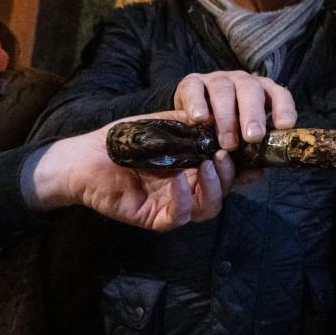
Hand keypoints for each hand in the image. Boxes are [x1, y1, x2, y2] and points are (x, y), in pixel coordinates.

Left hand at [28, 113, 235, 230]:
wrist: (85, 156)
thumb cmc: (122, 139)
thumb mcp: (163, 125)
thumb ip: (191, 125)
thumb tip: (223, 117)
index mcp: (193, 167)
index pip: (227, 170)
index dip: (242, 165)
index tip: (250, 151)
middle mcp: (188, 188)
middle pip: (224, 191)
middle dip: (229, 174)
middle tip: (223, 155)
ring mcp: (173, 204)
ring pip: (208, 208)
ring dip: (214, 188)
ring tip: (207, 166)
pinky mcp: (154, 217)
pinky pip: (179, 216)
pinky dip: (184, 199)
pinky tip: (179, 180)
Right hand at [173, 71, 296, 150]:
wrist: (191, 116)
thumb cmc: (224, 132)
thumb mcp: (240, 143)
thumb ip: (249, 157)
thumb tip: (256, 171)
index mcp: (262, 93)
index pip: (278, 95)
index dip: (283, 108)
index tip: (284, 126)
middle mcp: (242, 82)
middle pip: (251, 91)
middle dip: (253, 114)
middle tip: (253, 137)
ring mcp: (216, 80)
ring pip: (224, 90)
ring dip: (226, 116)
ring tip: (227, 142)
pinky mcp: (192, 82)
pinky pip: (194, 88)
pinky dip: (196, 103)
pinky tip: (199, 119)